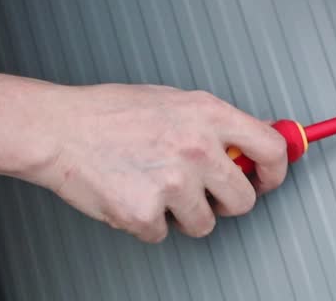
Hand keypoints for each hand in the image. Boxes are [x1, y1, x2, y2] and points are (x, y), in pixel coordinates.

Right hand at [26, 85, 287, 242]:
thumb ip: (217, 123)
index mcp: (209, 115)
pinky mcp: (146, 213)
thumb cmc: (111, 112)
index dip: (276, 171)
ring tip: (156, 187)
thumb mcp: (175, 101)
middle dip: (228, 202)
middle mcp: (198, 148)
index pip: (271, 148)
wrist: (60, 129)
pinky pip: (163, 234)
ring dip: (184, 214)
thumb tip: (254, 140)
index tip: (266, 179)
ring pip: (205, 223)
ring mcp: (174, 183)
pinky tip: (131, 193)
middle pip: (244, 199)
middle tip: (206, 193)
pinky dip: (148, 222)